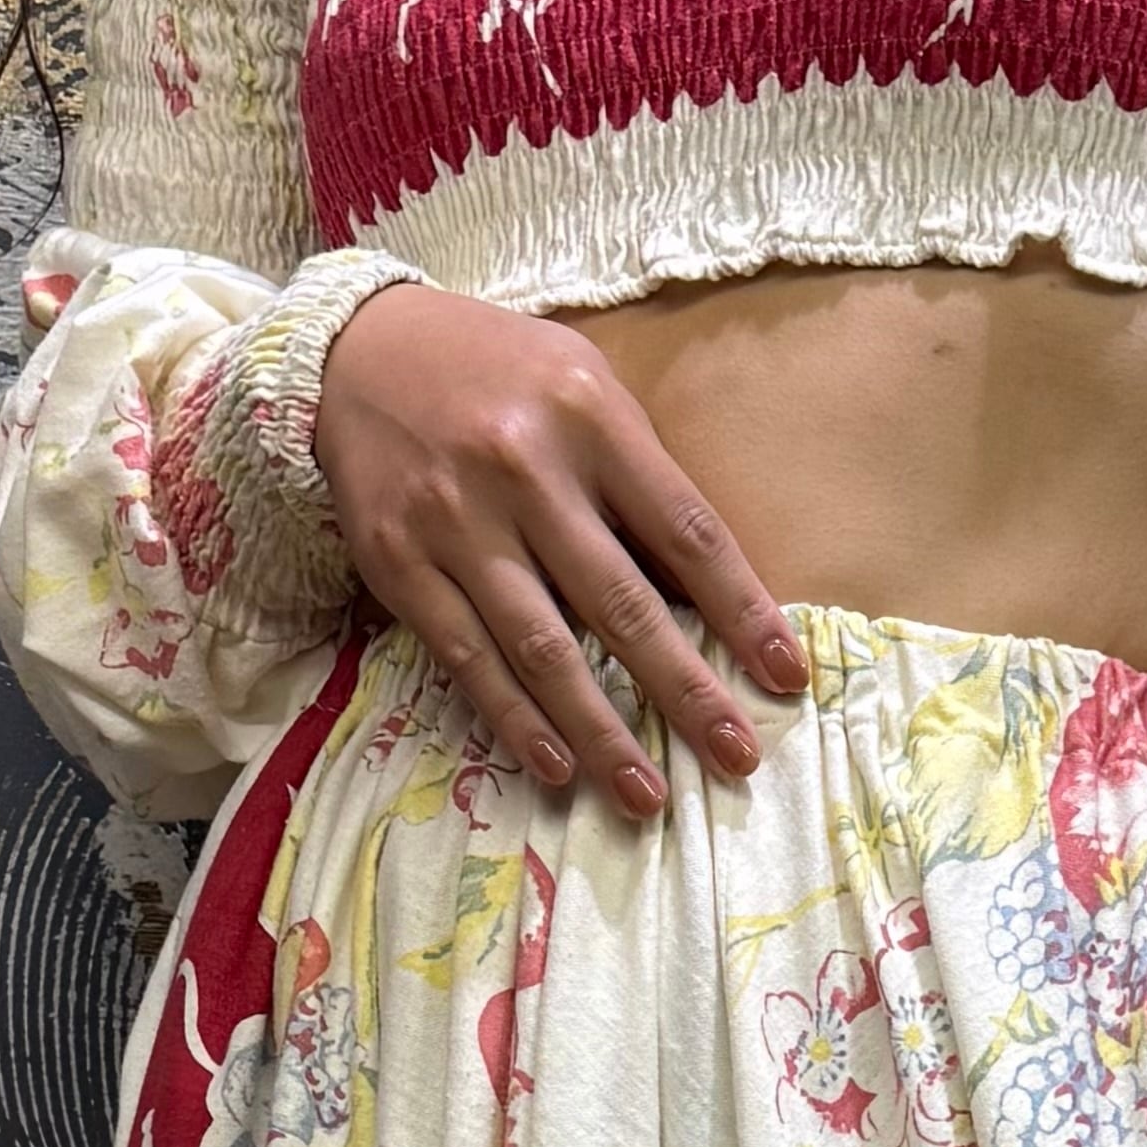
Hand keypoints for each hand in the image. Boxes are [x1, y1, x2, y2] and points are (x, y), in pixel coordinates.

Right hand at [312, 280, 806, 814]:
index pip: (686, 530)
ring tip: (646, 797)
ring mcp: (456, 522)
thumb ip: (639, 476)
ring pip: (543, 648)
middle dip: (686, 690)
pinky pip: (468, 658)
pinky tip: (557, 767)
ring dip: (600, 732)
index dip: (742, 610)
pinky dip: (514, 719)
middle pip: (622, 602)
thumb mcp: (585, 388)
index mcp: (590, 418)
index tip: (787, 675)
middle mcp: (524, 470)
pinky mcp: (401, 565)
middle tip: (737, 757)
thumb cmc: (499, 374)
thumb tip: (701, 593)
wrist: (359, 349)